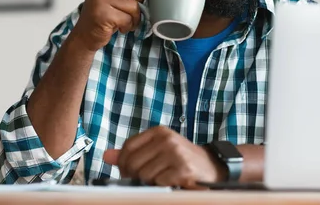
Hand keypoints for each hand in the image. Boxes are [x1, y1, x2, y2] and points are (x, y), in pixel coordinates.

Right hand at [72, 0, 148, 51]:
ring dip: (134, 18)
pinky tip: (119, 27)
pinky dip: (127, 26)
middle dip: (137, 2)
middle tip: (127, 11)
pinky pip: (128, 19)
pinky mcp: (102, 14)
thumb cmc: (101, 15)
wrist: (84, 35)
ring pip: (134, 5)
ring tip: (123, 21)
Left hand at [103, 126, 226, 188]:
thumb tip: (107, 156)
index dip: (123, 163)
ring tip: (161, 180)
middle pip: (133, 163)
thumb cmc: (181, 159)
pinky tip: (171, 183)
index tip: (127, 173)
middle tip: (144, 181)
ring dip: (150, 183)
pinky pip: (159, 183)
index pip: (128, 147)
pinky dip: (162, 187)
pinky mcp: (183, 170)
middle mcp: (167, 139)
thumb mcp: (158, 150)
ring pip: (144, 175)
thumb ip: (132, 153)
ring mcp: (176, 153)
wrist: (213, 167)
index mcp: (159, 132)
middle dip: (134, 176)